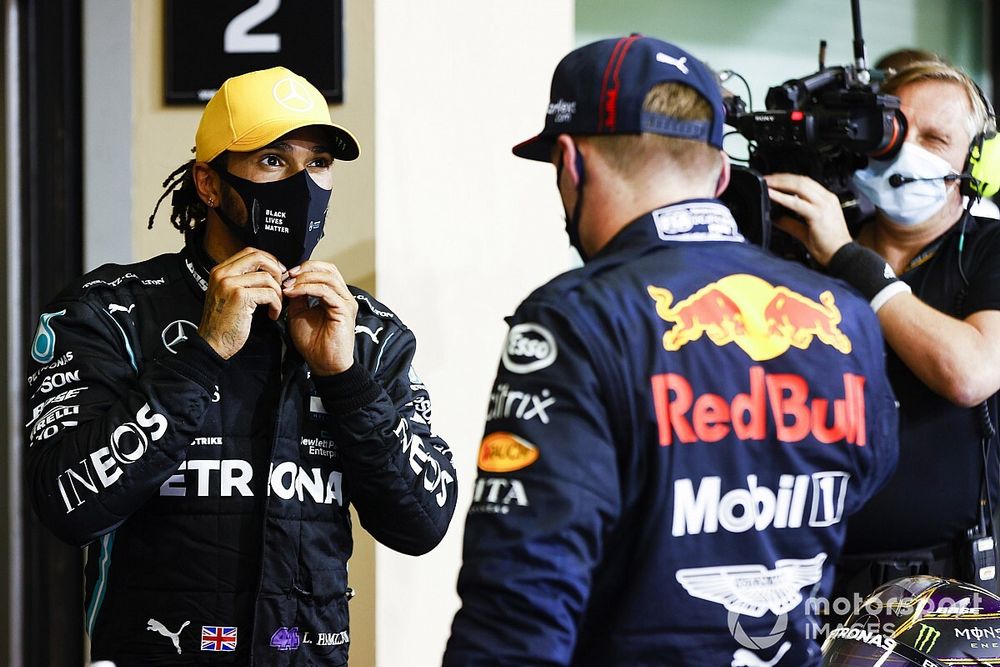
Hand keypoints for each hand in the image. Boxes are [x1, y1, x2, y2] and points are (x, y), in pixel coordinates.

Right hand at [198, 247, 284, 358]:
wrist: (213, 343)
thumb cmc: (223, 323)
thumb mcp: (228, 294)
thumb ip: (242, 279)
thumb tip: (268, 270)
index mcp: (220, 271)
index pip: (250, 252)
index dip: (268, 260)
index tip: (277, 272)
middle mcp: (223, 274)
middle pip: (259, 257)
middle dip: (276, 270)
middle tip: (281, 286)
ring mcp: (230, 284)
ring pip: (267, 277)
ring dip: (277, 293)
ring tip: (275, 305)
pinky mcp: (239, 297)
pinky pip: (269, 294)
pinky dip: (276, 305)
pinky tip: (272, 314)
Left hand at [282, 261, 358, 375]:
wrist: (323, 364)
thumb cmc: (313, 343)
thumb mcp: (298, 313)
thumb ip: (297, 296)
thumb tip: (289, 282)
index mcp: (334, 295)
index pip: (324, 270)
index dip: (305, 268)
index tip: (286, 275)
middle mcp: (343, 296)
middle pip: (328, 268)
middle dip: (305, 268)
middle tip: (287, 276)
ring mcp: (346, 302)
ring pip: (327, 277)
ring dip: (304, 278)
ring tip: (288, 285)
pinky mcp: (344, 310)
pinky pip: (326, 291)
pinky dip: (307, 288)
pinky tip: (294, 293)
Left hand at [764, 173, 853, 265]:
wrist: (842, 255)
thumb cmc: (828, 245)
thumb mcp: (805, 230)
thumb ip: (790, 223)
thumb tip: (776, 218)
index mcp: (826, 200)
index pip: (806, 182)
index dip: (788, 179)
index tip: (774, 180)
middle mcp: (826, 199)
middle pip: (801, 180)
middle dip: (782, 177)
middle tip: (767, 178)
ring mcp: (823, 205)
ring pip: (799, 186)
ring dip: (780, 183)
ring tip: (767, 183)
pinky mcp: (818, 214)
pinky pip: (796, 203)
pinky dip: (782, 197)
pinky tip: (771, 195)